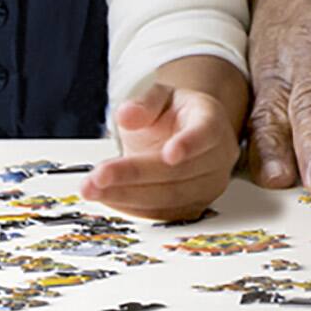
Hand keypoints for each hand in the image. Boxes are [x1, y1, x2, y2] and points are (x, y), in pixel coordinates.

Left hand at [82, 75, 240, 220]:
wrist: (184, 135)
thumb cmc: (173, 115)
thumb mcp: (159, 97)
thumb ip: (144, 103)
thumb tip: (126, 114)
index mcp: (211, 122)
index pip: (205, 133)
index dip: (189, 144)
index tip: (169, 154)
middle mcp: (217, 157)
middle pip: (178, 172)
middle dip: (135, 175)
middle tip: (99, 175)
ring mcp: (208, 186)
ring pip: (169, 198)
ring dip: (127, 195)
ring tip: (92, 189)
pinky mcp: (193, 207)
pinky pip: (162, 214)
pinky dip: (131, 207)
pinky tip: (106, 197)